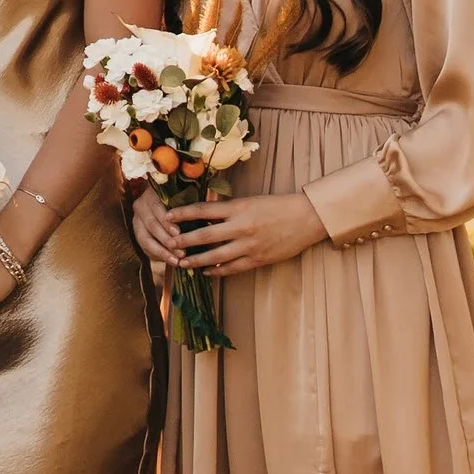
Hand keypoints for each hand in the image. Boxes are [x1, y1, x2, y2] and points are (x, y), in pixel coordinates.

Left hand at [134, 186, 325, 275]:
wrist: (306, 218)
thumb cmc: (277, 206)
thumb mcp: (250, 201)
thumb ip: (229, 208)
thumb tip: (205, 212)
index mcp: (238, 208)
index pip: (203, 210)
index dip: (183, 214)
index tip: (167, 215)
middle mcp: (241, 227)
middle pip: (205, 235)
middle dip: (183, 240)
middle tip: (168, 243)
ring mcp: (249, 245)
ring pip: (215, 256)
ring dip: (196, 260)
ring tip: (181, 262)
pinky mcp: (258, 259)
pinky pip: (232, 268)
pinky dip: (217, 271)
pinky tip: (206, 271)